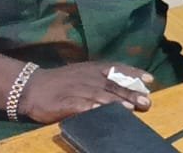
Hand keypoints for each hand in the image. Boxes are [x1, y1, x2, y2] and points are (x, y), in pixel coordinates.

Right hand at [18, 62, 151, 123]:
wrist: (31, 86)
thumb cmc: (62, 82)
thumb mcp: (84, 74)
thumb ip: (103, 79)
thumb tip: (127, 87)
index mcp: (93, 69)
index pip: (117, 68)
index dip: (134, 73)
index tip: (150, 79)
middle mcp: (87, 77)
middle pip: (112, 85)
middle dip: (131, 93)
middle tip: (147, 101)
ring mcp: (76, 89)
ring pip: (99, 95)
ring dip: (115, 102)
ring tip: (130, 108)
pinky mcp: (64, 102)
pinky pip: (79, 106)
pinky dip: (90, 109)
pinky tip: (100, 112)